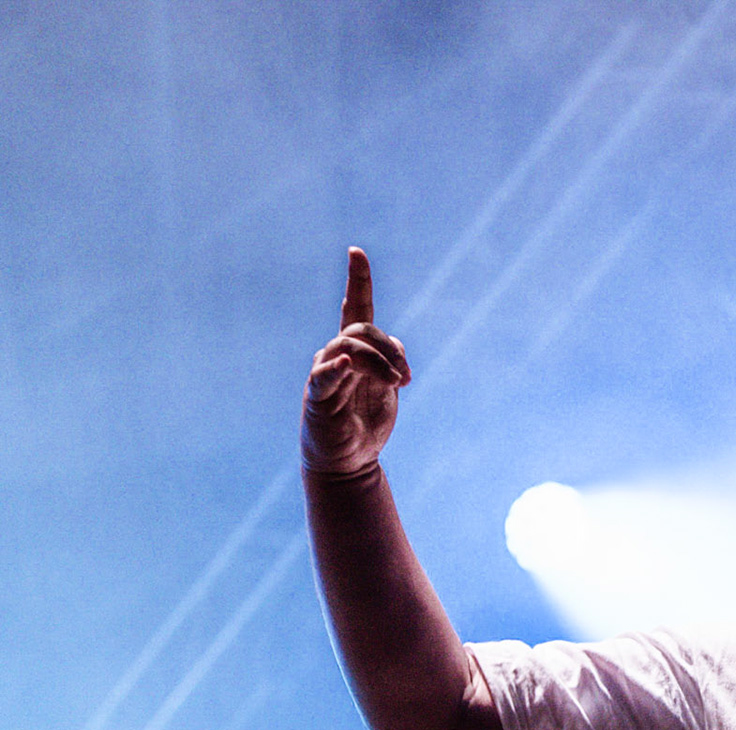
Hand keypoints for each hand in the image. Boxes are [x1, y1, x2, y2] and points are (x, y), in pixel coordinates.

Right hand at [302, 247, 412, 473]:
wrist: (350, 460)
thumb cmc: (366, 420)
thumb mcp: (389, 386)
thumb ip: (393, 361)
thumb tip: (398, 346)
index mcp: (357, 351)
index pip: (355, 308)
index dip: (357, 281)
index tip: (356, 252)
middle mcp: (338, 355)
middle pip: (361, 329)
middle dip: (389, 349)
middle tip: (406, 379)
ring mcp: (326, 374)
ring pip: (348, 346)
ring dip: (378, 362)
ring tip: (396, 384)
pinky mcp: (317, 397)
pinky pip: (323, 376)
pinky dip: (336, 367)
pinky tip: (347, 364)